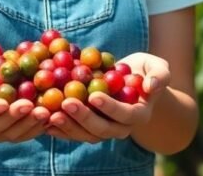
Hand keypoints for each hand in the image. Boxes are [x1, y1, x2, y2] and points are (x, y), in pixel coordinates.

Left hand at [46, 52, 170, 142]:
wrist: (131, 82)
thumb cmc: (144, 72)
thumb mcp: (157, 67)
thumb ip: (160, 76)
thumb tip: (150, 87)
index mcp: (138, 114)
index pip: (125, 115)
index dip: (110, 107)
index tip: (94, 96)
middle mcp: (120, 128)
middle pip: (102, 129)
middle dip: (83, 118)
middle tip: (65, 102)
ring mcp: (103, 130)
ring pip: (85, 134)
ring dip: (67, 126)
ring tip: (50, 113)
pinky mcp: (87, 128)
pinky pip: (72, 132)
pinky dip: (58, 128)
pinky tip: (43, 118)